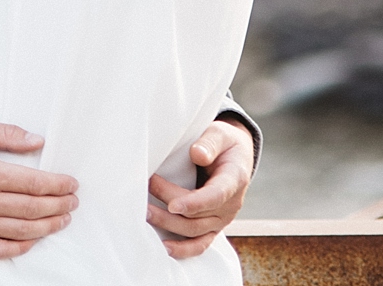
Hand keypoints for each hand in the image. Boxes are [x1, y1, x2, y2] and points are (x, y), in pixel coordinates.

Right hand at [0, 120, 77, 259]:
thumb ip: (6, 134)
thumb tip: (36, 141)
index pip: (33, 183)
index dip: (57, 184)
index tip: (71, 183)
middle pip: (32, 208)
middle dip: (58, 206)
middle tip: (72, 202)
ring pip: (21, 231)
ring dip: (47, 227)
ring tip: (62, 220)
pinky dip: (20, 247)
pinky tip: (32, 240)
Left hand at [147, 120, 253, 258]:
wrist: (235, 156)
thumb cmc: (224, 142)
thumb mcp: (220, 133)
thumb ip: (210, 142)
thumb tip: (197, 154)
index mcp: (234, 179)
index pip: (216, 195)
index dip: (194, 203)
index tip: (173, 205)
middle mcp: (230, 204)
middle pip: (199, 214)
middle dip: (170, 206)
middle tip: (146, 188)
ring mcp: (221, 218)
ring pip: (195, 230)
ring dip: (170, 225)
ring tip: (146, 213)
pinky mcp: (212, 226)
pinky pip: (200, 243)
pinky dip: (185, 249)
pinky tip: (165, 248)